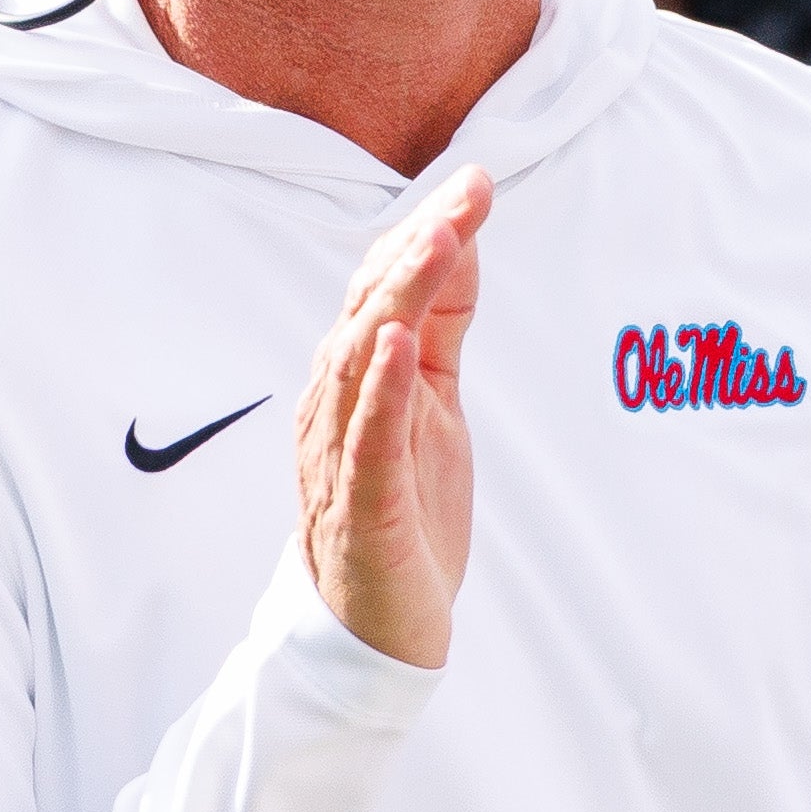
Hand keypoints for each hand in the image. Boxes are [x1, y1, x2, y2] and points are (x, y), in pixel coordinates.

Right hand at [295, 165, 488, 667]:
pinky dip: (378, 392)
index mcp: (354, 381)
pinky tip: (394, 346)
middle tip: (468, 195)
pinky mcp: (362, 511)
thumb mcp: (433, 405)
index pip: (382, 289)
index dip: (426, 234)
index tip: (475, 182)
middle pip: (369, 310)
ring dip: (400, 298)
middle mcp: (335, 409)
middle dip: (420, 247)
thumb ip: (440, 330)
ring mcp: (342, 459)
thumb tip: (456, 242)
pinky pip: (365, 444)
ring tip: (439, 241)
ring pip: (361, 363)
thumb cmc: (402, 511)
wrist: (376, 629)